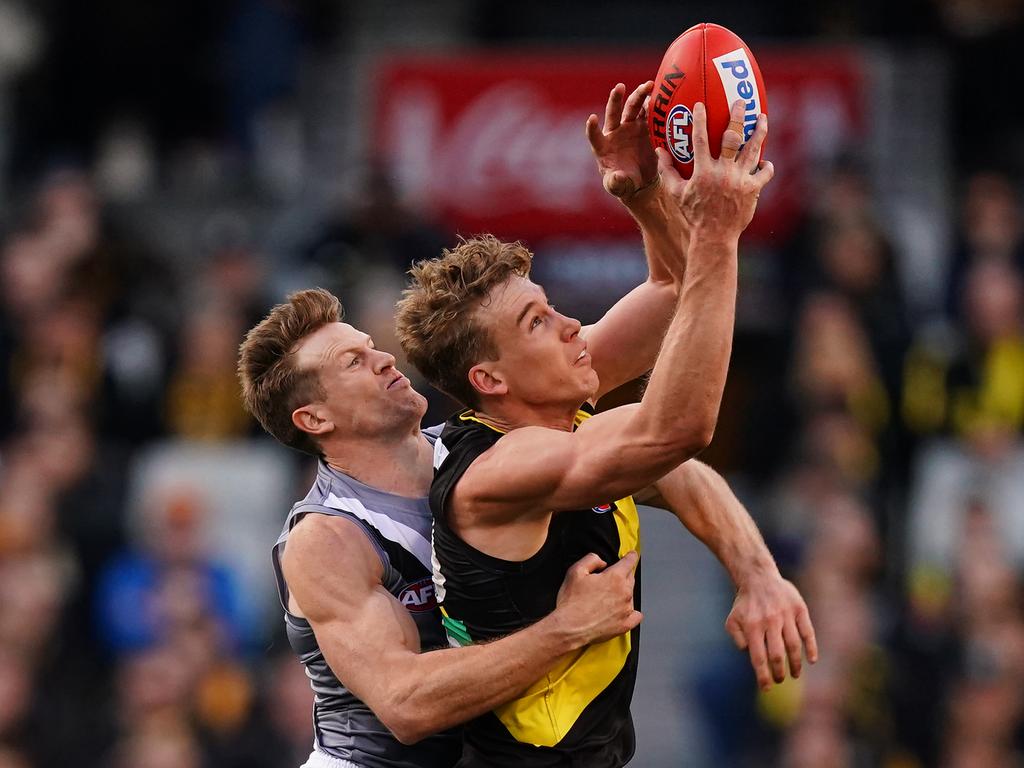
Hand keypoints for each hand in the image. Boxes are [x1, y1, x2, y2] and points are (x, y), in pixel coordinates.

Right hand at [554, 551, 642, 644]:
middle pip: (631, 577)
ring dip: (623, 593)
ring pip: (631, 595)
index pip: (630, 561)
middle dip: (623, 575)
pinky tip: (622, 611)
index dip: (631, 556)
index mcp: (615, 577)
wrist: (569, 627)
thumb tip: (602, 562)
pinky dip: (631, 612)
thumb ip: (592, 559)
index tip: (632, 555)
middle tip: (610, 579)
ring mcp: (626, 610)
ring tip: (607, 598)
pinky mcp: (624, 625)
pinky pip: (635, 616)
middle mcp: (625, 593)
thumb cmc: (571, 601)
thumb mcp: (576, 571)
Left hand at [587, 82, 658, 203]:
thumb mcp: (618, 186)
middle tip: (620, 87)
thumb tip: (617, 177)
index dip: (592, 128)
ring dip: (639, 96)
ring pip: (632, 108)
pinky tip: (660, 95)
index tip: (591, 118)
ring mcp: (629, 128)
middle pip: (613, 113)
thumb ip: (616, 183)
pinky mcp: (644, 128)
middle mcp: (615, 133)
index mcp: (603, 147)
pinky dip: (653, 104)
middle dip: (616, 99)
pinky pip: (648, 113)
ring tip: (648, 85)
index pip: (594, 136)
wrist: (640, 182)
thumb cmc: (623, 184)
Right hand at [659, 99, 773, 241]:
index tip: (700, 104)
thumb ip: (667, 171)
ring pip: (753, 149)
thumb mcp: (676, 193)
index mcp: (703, 171)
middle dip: (737, 117)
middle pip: (732, 137)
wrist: (714, 236)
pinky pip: (764, 172)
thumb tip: (659, 151)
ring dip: (759, 132)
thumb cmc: (693, 214)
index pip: (701, 139)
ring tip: (762, 119)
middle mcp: (723, 172)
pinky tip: (763, 160)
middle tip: (741, 102)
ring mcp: (740, 180)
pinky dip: (765, 165)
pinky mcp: (753, 189)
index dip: (700, 120)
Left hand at [724, 572, 817, 690]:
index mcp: (752, 626)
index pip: (759, 658)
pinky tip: (812, 660)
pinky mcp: (799, 609)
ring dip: (796, 664)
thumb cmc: (745, 604)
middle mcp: (770, 621)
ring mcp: (786, 614)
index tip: (767, 688)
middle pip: (778, 654)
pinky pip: (807, 631)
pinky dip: (811, 647)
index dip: (763, 676)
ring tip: (795, 674)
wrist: (758, 577)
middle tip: (780, 680)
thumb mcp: (732, 620)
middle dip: (779, 672)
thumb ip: (738, 639)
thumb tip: (750, 655)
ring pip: (794, 645)